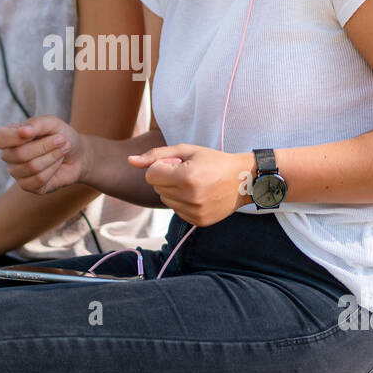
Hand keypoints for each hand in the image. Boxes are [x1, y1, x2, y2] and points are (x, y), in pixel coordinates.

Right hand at [0, 116, 88, 193]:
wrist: (77, 154)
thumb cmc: (61, 136)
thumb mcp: (52, 123)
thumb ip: (37, 124)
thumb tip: (23, 131)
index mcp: (10, 137)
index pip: (0, 139)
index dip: (16, 137)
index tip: (34, 132)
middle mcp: (9, 155)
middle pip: (20, 154)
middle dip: (46, 146)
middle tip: (62, 140)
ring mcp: (17, 172)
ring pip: (32, 167)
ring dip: (53, 157)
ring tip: (62, 150)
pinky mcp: (28, 186)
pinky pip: (38, 180)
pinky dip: (53, 170)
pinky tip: (57, 164)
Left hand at [128, 144, 251, 226]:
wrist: (243, 180)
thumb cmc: (213, 160)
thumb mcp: (186, 150)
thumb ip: (156, 155)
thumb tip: (129, 161)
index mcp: (186, 177)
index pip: (151, 175)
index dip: (161, 167)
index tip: (177, 163)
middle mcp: (190, 197)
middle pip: (157, 188)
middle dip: (167, 179)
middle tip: (188, 172)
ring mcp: (195, 212)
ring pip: (165, 200)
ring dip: (173, 191)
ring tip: (194, 184)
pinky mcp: (198, 221)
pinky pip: (176, 211)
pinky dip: (182, 203)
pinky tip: (198, 195)